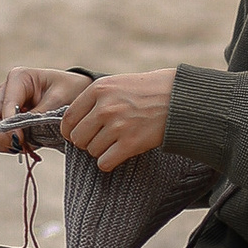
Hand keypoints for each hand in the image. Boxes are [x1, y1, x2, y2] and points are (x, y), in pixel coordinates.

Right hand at [0, 63, 78, 151]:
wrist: (76, 93)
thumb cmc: (71, 91)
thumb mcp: (61, 100)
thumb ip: (40, 114)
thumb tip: (20, 133)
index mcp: (19, 78)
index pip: (4, 106)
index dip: (9, 127)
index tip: (22, 142)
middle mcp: (6, 89)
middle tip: (18, 148)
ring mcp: (2, 104)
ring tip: (21, 148)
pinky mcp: (4, 117)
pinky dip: (2, 144)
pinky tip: (20, 147)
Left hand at [61, 68, 175, 173]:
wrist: (178, 99)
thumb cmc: (146, 91)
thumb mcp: (116, 84)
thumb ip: (94, 99)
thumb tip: (70, 124)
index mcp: (98, 90)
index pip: (68, 119)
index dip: (70, 131)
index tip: (78, 134)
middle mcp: (105, 107)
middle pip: (78, 138)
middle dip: (87, 142)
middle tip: (101, 138)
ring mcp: (118, 126)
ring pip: (92, 151)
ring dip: (101, 151)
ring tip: (116, 141)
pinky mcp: (131, 143)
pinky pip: (105, 163)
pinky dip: (110, 162)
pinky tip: (119, 153)